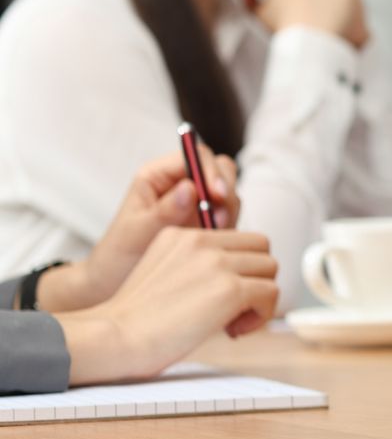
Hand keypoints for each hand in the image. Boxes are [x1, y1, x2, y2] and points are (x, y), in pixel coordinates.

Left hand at [34, 148, 240, 311]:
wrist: (115, 283)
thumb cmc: (118, 255)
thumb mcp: (137, 233)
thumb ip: (164, 211)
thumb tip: (189, 188)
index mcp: (158, 176)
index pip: (195, 156)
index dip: (210, 170)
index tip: (216, 194)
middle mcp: (181, 184)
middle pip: (219, 169)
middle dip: (225, 189)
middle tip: (220, 216)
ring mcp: (197, 202)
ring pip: (228, 192)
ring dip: (228, 209)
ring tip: (215, 231)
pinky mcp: (207, 221)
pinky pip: (229, 215)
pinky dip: (230, 224)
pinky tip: (217, 241)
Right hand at [52, 228, 278, 385]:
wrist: (114, 338)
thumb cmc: (133, 320)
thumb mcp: (162, 272)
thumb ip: (195, 264)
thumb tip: (234, 277)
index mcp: (183, 235)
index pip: (240, 240)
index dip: (242, 268)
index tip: (225, 295)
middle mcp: (201, 242)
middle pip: (262, 250)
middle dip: (256, 279)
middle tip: (235, 308)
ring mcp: (217, 263)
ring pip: (270, 270)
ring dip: (260, 298)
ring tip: (232, 321)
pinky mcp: (230, 289)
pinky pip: (271, 294)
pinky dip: (261, 315)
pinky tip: (233, 330)